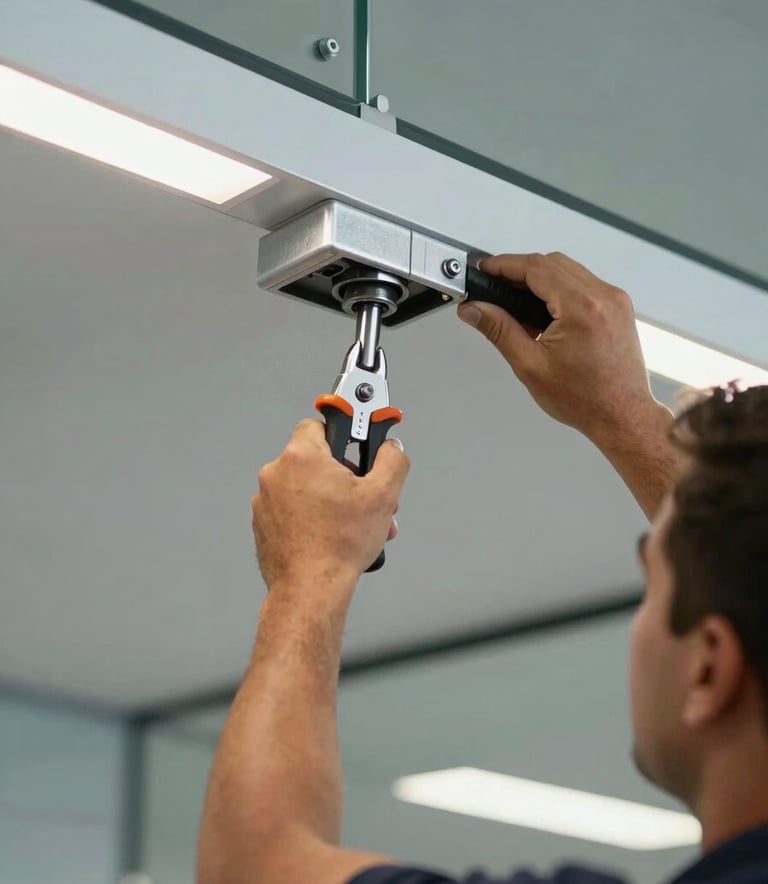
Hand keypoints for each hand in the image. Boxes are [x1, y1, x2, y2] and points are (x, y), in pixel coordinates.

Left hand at [252, 420, 409, 591]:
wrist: (310, 588)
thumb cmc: (339, 544)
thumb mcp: (383, 496)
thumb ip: (392, 461)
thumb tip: (392, 449)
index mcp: (301, 456)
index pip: (319, 425)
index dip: (342, 436)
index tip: (357, 444)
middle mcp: (276, 474)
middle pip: (316, 461)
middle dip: (343, 477)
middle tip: (363, 497)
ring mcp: (265, 501)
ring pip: (305, 489)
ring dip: (329, 500)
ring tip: (352, 526)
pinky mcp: (263, 525)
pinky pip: (291, 511)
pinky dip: (310, 518)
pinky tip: (330, 537)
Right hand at [457, 252, 657, 444]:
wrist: (621, 415)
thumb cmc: (585, 399)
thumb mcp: (530, 366)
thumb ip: (499, 330)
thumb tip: (475, 309)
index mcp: (582, 308)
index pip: (535, 268)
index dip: (504, 265)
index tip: (485, 269)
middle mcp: (603, 297)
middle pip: (552, 263)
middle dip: (519, 272)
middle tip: (495, 290)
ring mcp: (615, 299)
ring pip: (568, 270)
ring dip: (540, 280)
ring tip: (518, 308)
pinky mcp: (618, 306)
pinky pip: (583, 283)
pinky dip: (559, 290)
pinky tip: (544, 313)